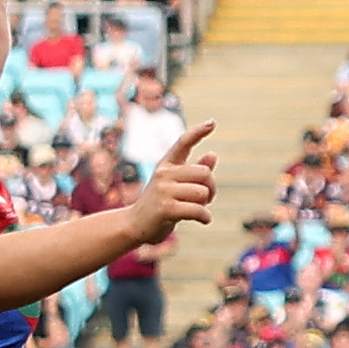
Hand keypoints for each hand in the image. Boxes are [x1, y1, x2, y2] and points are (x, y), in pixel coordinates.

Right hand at [128, 120, 217, 243]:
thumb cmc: (160, 203)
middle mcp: (164, 173)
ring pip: (203, 192)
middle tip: (205, 200)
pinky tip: (203, 220)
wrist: (135, 225)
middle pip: (205, 173)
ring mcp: (163, 190)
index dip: (198, 132)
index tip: (212, 122)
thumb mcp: (175, 185)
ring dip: (206, 205)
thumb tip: (213, 154)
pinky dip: (205, 217)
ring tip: (196, 210)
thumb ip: (194, 171)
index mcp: (167, 164)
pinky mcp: (166, 208)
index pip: (183, 142)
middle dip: (211, 189)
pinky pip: (198, 210)